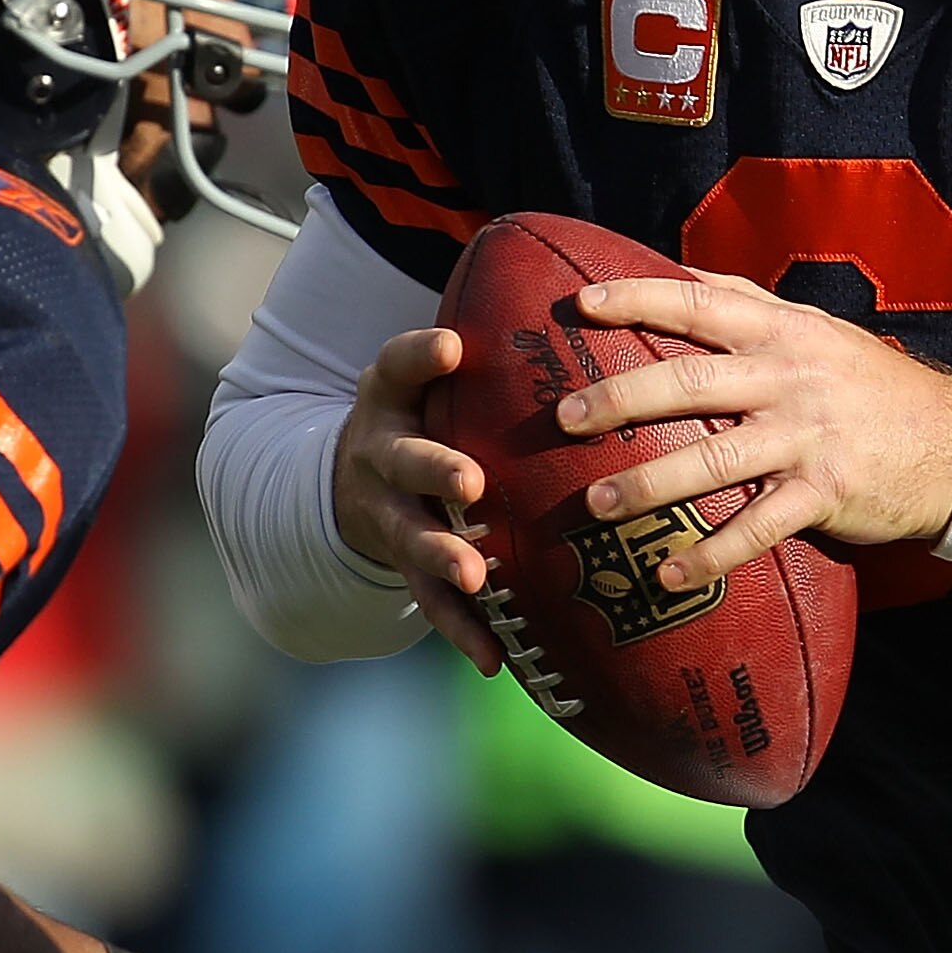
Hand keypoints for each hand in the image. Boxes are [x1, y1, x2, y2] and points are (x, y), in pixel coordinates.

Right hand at [331, 327, 499, 669]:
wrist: (350, 478)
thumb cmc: (428, 410)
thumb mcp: (433, 374)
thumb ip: (493, 350)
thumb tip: (601, 294)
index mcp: (392, 395)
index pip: (397, 364)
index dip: (420, 355)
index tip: (453, 348)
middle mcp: (381, 449)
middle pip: (403, 456)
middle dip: (435, 468)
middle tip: (470, 481)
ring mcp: (385, 510)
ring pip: (409, 534)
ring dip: (442, 555)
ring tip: (474, 575)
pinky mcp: (400, 563)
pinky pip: (429, 601)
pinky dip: (462, 629)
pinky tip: (494, 658)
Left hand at [558, 268, 951, 590]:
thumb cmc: (871, 384)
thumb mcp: (818, 330)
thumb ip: (752, 307)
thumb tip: (679, 277)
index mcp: (783, 332)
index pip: (700, 303)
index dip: (638, 299)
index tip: (580, 305)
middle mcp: (789, 378)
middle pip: (691, 382)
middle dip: (621, 398)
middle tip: (564, 418)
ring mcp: (806, 438)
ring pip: (714, 459)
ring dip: (650, 484)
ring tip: (597, 504)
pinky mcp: (823, 493)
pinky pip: (758, 528)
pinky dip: (712, 554)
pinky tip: (670, 573)